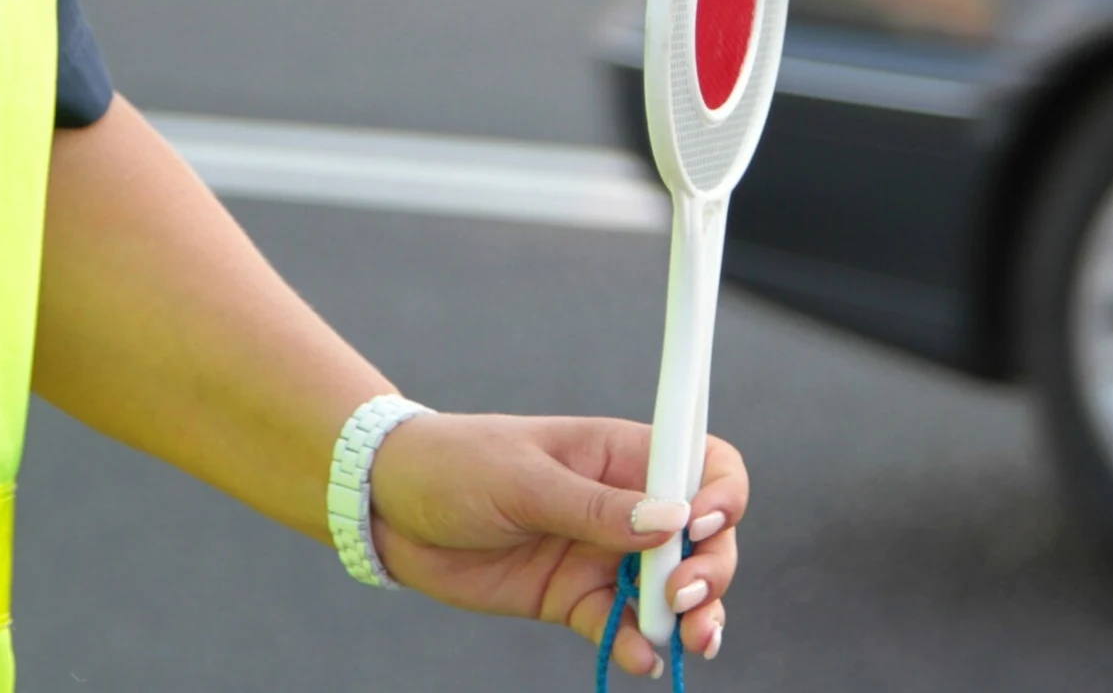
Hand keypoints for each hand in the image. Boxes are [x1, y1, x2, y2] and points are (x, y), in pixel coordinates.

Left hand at [368, 412, 747, 676]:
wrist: (389, 507)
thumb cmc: (457, 465)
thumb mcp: (524, 479)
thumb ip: (596, 507)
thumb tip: (672, 520)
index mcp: (622, 454)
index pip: (703, 464)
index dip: (723, 492)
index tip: (704, 523)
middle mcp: (626, 504)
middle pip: (703, 537)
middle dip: (712, 568)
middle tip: (686, 595)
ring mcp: (603, 554)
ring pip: (673, 588)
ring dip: (692, 615)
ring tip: (689, 639)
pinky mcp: (575, 598)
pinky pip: (623, 625)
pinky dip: (639, 644)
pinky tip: (641, 657)